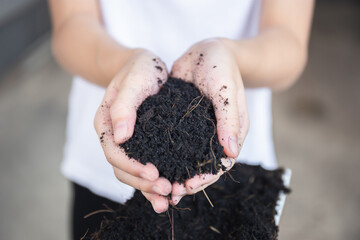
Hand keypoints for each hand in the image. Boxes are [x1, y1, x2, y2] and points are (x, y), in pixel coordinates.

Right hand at [94, 49, 170, 212]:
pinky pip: (144, 166)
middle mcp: (114, 136)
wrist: (145, 65)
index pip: (113, 152)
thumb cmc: (140, 68)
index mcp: (105, 123)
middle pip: (121, 168)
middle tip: (166, 190)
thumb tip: (120, 137)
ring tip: (168, 199)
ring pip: (131, 173)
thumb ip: (124, 106)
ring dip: (148, 188)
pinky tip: (169, 191)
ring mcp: (127, 142)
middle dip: (142, 183)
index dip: (131, 166)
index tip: (153, 174)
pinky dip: (153, 181)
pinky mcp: (141, 144)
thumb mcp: (135, 81)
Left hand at [170, 39, 248, 203]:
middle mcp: (215, 136)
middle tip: (167, 193)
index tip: (186, 187)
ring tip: (156, 186)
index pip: (221, 164)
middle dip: (186, 182)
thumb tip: (232, 153)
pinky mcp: (184, 123)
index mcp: (231, 132)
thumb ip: (230, 120)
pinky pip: (175, 144)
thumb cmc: (222, 67)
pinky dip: (165, 155)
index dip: (205, 179)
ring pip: (187, 159)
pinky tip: (150, 163)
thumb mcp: (226, 90)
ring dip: (174, 174)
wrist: (207, 49)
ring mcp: (199, 131)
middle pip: (202, 167)